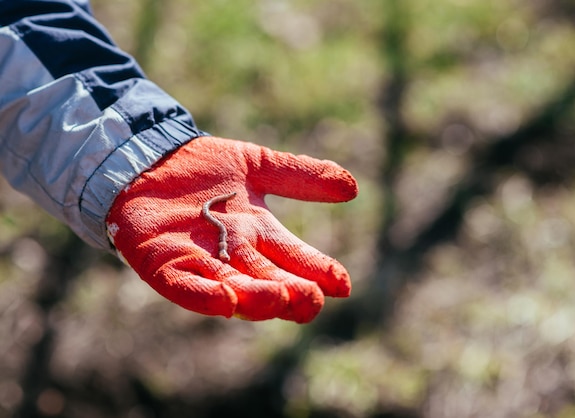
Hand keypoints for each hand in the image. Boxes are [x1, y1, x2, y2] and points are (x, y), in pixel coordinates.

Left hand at [106, 136, 357, 322]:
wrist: (149, 157)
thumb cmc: (205, 166)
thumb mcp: (259, 165)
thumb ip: (302, 176)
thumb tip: (353, 188)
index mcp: (259, 233)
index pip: (295, 257)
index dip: (318, 271)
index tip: (342, 285)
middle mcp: (234, 254)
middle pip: (268, 279)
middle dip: (291, 292)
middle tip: (312, 300)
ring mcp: (200, 261)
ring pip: (234, 288)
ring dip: (257, 298)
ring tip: (280, 300)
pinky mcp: (165, 264)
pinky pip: (186, 286)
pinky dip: (205, 295)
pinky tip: (226, 300)